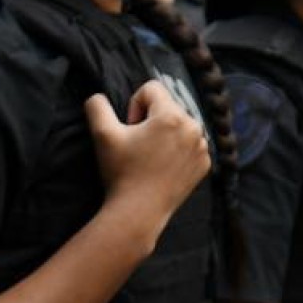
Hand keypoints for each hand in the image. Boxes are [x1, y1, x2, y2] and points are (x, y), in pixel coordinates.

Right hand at [84, 80, 210, 223]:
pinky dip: (177, 150)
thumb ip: (97, 105)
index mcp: (172, 115)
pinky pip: (190, 144)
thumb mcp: (102, 134)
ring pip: (180, 125)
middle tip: (138, 145)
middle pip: (168, 106)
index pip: (151, 89)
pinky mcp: (205, 164)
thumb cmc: (121, 172)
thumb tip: (98, 96)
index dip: (134, 106)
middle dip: (151, 120)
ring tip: (150, 157)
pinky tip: (163, 167)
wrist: (139, 212)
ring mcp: (203, 147)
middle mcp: (194, 127)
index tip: (130, 129)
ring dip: (165, 134)